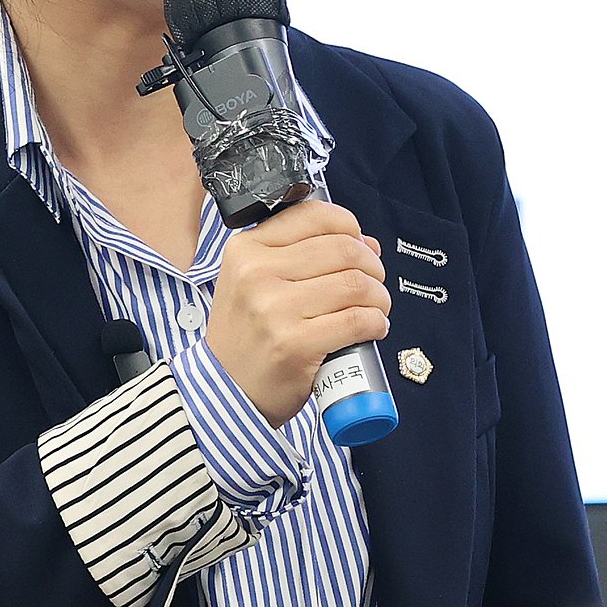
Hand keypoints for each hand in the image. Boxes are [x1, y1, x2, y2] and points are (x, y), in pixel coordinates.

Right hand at [205, 200, 390, 427]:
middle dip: (372, 266)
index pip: (314, 216)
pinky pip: (358, 321)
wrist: (227, 389)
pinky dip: (377, 322)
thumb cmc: (247, 335)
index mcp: (246, 250)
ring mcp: (275, 310)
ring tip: (376, 308)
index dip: (349, 227)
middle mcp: (257, 274)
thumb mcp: (252, 281)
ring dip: (379, 296)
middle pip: (343, 250)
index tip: (359, 244)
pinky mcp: (296, 345)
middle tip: (374, 283)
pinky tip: (374, 327)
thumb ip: (301, 255)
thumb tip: (366, 243)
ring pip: (356, 284)